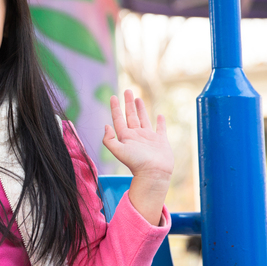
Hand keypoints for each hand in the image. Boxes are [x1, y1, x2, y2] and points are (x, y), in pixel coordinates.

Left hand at [102, 90, 171, 224]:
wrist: (154, 174)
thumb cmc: (136, 163)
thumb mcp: (118, 150)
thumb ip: (109, 139)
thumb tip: (105, 125)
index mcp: (125, 137)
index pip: (118, 119)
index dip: (115, 108)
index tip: (113, 96)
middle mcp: (136, 135)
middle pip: (130, 116)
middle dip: (128, 103)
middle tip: (127, 91)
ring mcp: (148, 138)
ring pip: (143, 119)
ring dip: (141, 109)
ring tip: (138, 98)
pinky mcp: (161, 141)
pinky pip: (160, 129)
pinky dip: (160, 122)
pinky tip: (159, 115)